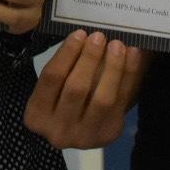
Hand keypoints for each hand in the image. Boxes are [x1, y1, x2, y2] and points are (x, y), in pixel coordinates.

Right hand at [24, 29, 146, 148]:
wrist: (77, 130)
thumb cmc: (59, 100)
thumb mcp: (52, 89)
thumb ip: (64, 66)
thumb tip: (85, 35)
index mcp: (37, 115)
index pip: (52, 78)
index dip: (67, 53)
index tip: (79, 33)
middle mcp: (58, 130)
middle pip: (76, 89)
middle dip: (89, 59)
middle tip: (99, 36)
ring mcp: (85, 136)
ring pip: (101, 99)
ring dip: (112, 68)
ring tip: (117, 45)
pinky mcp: (109, 133)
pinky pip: (121, 102)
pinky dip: (128, 76)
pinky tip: (133, 55)